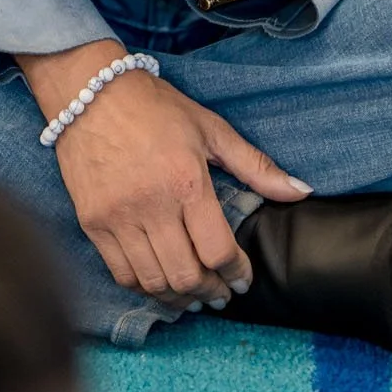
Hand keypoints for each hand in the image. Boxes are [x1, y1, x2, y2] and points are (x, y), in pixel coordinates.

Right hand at [19, 41, 312, 309]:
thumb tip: (302, 191)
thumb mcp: (211, 129)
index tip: (243, 279)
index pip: (217, 250)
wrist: (90, 93)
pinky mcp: (92, 223)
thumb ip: (256, 166)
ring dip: (178, 298)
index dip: (236, 273)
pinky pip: (121, 274)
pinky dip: (144, 287)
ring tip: (193, 295)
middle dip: (210, 292)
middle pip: (186, 276)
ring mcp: (117, 218)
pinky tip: (159, 283)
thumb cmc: (156, 108)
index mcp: (187, 181)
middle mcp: (151, 206)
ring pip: (153, 282)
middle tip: (220, 292)